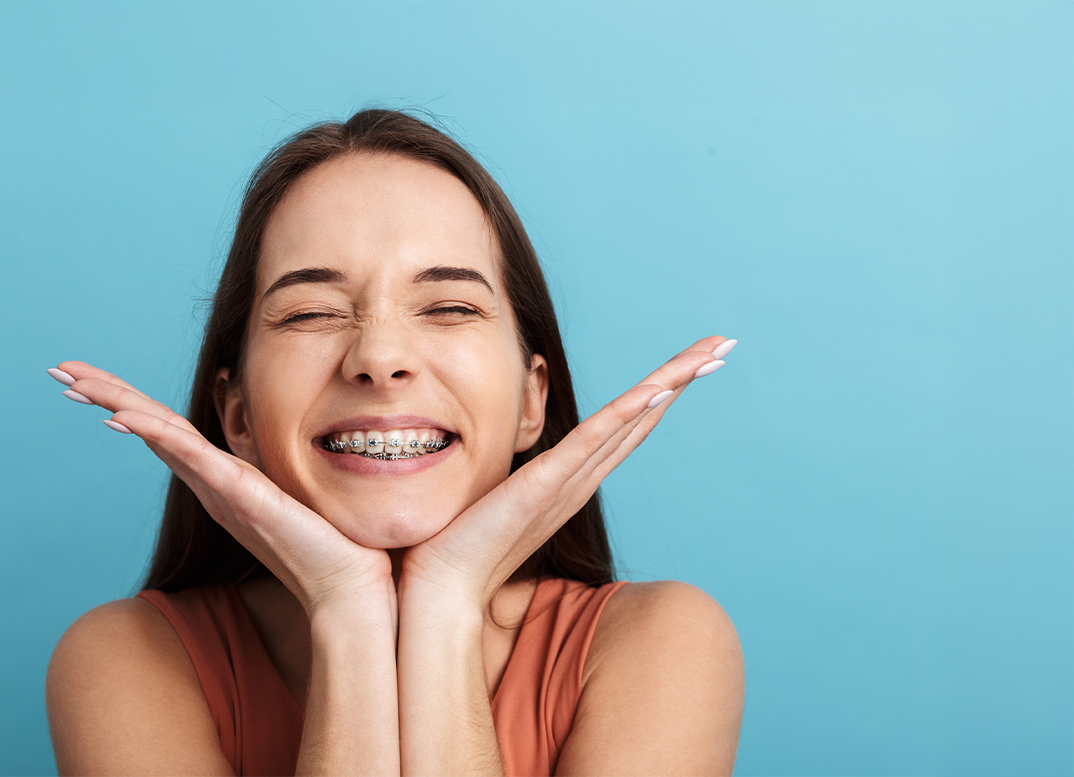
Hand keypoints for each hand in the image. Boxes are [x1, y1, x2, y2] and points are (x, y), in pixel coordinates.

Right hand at [49, 362, 394, 618]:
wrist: (349, 584)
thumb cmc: (330, 541)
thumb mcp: (296, 488)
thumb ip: (276, 462)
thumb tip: (281, 431)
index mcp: (224, 480)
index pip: (168, 430)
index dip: (129, 402)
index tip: (88, 379)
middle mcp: (214, 486)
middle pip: (151, 428)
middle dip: (106, 396)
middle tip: (60, 370)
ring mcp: (224, 491)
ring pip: (161, 437)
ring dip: (117, 404)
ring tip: (75, 381)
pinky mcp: (244, 498)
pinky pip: (194, 459)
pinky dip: (157, 435)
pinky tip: (124, 416)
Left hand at [399, 335, 735, 606]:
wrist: (444, 587)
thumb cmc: (463, 544)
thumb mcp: (499, 493)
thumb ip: (518, 475)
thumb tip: (510, 457)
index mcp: (573, 477)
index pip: (628, 424)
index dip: (663, 390)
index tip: (694, 359)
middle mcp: (582, 478)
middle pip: (645, 416)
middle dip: (684, 378)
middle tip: (724, 345)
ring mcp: (568, 482)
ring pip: (631, 421)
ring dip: (672, 384)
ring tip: (710, 354)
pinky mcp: (544, 485)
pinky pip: (592, 443)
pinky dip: (627, 416)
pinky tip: (658, 390)